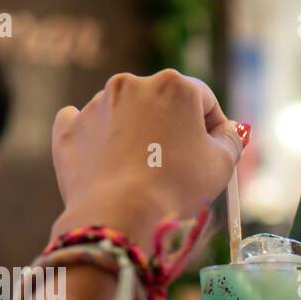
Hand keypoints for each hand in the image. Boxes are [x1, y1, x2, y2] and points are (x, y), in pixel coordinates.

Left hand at [49, 70, 242, 246]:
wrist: (118, 216)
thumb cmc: (176, 187)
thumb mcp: (222, 165)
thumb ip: (231, 140)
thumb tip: (230, 130)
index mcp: (173, 84)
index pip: (204, 99)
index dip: (214, 127)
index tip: (214, 152)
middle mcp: (131, 83)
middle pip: (163, 104)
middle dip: (173, 130)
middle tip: (180, 166)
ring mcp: (96, 105)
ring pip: (126, 115)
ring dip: (138, 136)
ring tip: (144, 174)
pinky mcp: (69, 129)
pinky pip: (87, 128)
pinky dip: (98, 142)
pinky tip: (108, 163)